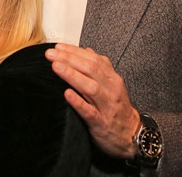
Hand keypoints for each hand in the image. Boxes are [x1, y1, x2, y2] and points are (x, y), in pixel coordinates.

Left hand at [46, 43, 140, 158]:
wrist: (131, 134)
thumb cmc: (116, 108)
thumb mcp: (112, 84)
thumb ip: (100, 67)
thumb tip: (86, 51)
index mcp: (112, 78)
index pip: (93, 59)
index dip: (75, 51)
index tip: (58, 47)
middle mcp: (111, 89)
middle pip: (90, 69)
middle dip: (69, 59)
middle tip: (51, 54)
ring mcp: (106, 106)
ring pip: (90, 88)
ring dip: (72, 76)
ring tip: (56, 67)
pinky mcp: (101, 122)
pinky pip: (89, 112)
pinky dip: (78, 102)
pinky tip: (67, 94)